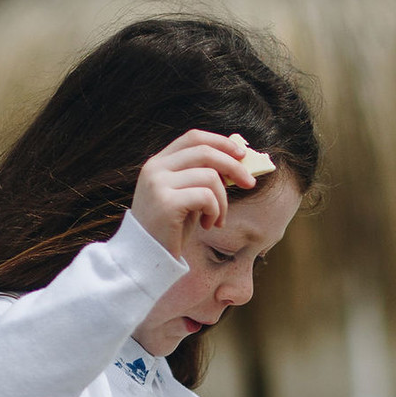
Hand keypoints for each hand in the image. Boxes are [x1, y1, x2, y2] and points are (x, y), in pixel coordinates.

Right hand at [131, 129, 271, 262]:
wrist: (145, 259)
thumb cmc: (170, 229)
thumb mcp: (187, 196)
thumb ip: (202, 175)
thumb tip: (236, 154)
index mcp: (158, 163)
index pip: (193, 138)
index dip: (220, 142)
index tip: (242, 154)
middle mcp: (155, 169)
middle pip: (205, 152)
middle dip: (234, 166)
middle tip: (249, 184)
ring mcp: (158, 184)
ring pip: (210, 177)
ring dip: (223, 201)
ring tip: (217, 219)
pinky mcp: (166, 203)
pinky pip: (206, 197)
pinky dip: (215, 211)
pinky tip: (207, 225)